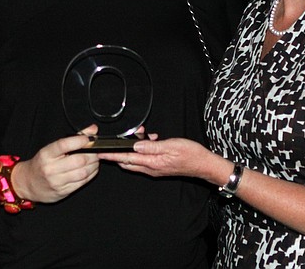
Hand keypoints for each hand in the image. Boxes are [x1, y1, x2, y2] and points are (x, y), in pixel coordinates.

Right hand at [10, 125, 100, 202]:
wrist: (28, 183)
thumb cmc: (42, 163)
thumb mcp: (52, 148)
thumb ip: (73, 138)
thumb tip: (92, 130)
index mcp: (46, 154)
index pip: (64, 145)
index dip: (79, 140)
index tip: (89, 138)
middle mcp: (50, 169)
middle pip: (78, 160)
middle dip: (92, 155)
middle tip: (96, 151)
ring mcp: (56, 182)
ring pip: (83, 173)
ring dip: (93, 165)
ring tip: (94, 160)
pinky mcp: (63, 192)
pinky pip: (82, 183)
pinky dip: (91, 175)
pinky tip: (90, 170)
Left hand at [99, 137, 213, 179]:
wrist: (204, 165)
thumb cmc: (191, 154)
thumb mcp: (172, 145)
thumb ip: (152, 146)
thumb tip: (135, 146)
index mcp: (152, 163)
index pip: (126, 159)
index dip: (112, 155)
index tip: (100, 153)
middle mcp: (151, 168)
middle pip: (127, 162)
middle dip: (117, 152)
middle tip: (110, 144)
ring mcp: (154, 169)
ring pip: (135, 160)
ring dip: (132, 148)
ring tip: (138, 135)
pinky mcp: (159, 167)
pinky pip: (144, 159)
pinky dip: (141, 150)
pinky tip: (149, 140)